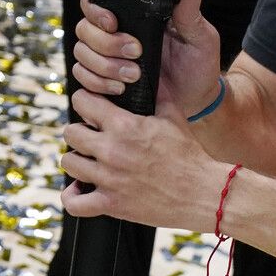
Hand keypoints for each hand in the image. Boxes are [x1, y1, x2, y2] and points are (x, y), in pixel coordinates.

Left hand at [61, 89, 229, 229]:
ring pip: (69, 163)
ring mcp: (110, 179)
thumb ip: (158, 94)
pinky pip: (75, 203)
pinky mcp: (113, 204)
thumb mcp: (173, 117)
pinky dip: (73, 197)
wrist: (206, 194)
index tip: (92, 111)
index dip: (85, 103)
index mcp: (124, 125)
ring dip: (78, 162)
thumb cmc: (190, 155)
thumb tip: (152, 70)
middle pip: (70, 133)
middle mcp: (112, 150)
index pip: (81, 101)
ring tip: (91, 163)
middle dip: (80, 133)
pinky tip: (82, 189)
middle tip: (93, 139)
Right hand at [70, 0, 222, 113]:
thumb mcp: (200, 37)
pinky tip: (120, 88)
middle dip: (106, 43)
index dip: (97, 12)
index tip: (113, 24)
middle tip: (134, 53)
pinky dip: (98, 82)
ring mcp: (105, 57)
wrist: (196, 99)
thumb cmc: (197, 65)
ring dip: (104, 65)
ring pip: (81, 52)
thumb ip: (190, 14)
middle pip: (84, 29)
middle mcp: (113, 35)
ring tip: (133, 75)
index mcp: (132, 19)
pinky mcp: (102, 79)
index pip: (97, 4)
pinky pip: (82, 75)